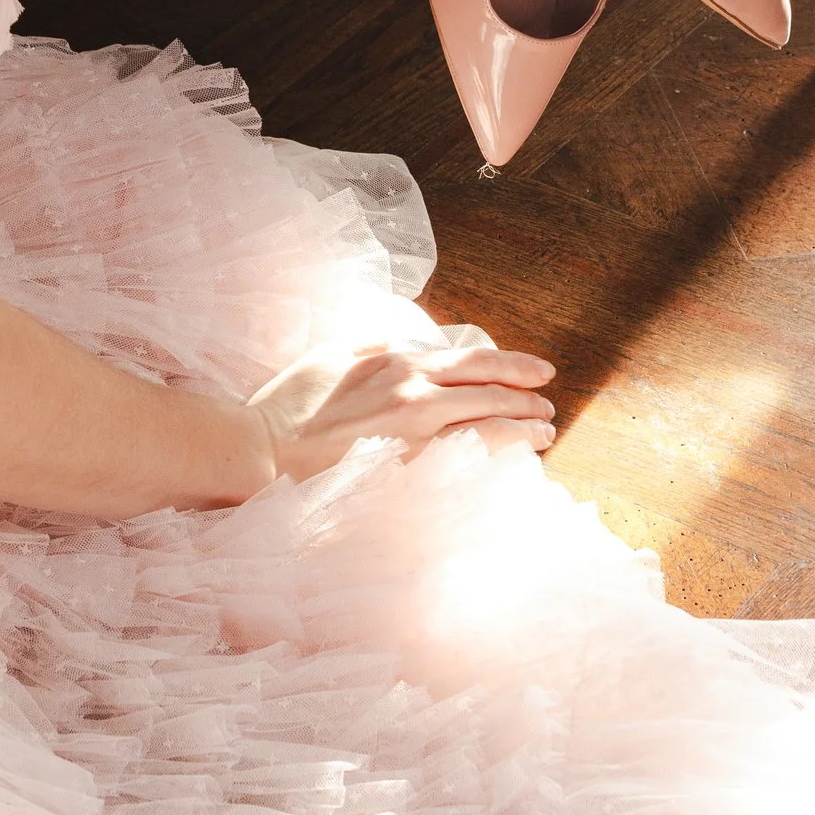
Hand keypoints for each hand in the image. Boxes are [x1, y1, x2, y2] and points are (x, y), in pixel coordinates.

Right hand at [249, 322, 555, 483]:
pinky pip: (466, 465)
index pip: (476, 361)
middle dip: (529, 401)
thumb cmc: (292, 403)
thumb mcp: (335, 354)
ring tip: (543, 435)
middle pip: (491, 394)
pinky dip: (495, 461)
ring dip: (523, 431)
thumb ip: (377, 344)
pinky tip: (511, 464)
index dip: (515, 367)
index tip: (540, 373)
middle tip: (549, 408)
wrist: (265, 450)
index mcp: (401, 362)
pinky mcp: (409, 472)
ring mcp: (415, 437)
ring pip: (488, 430)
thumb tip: (410, 342)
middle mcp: (417, 396)